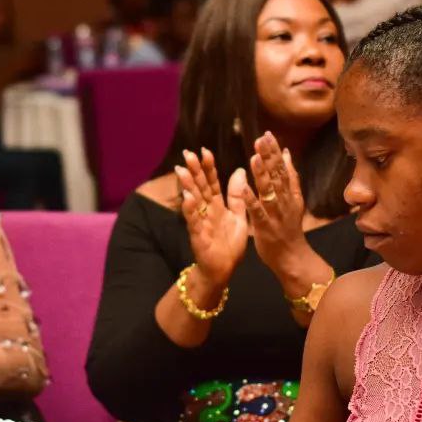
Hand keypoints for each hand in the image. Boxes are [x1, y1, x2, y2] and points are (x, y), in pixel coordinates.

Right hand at [174, 148, 248, 285]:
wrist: (224, 270)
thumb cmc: (229, 245)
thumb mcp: (238, 217)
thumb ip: (237, 196)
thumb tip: (239, 171)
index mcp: (218, 206)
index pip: (212, 182)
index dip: (208, 168)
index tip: (205, 151)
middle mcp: (207, 212)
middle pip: (200, 188)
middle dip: (194, 171)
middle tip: (188, 153)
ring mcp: (201, 223)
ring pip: (194, 201)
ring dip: (187, 186)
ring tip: (181, 170)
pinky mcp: (199, 236)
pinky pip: (194, 221)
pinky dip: (190, 210)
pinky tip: (188, 198)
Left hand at [242, 133, 309, 276]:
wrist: (293, 257)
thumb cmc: (289, 228)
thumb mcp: (294, 200)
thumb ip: (290, 177)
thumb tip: (286, 153)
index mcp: (289, 194)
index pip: (282, 168)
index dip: (274, 152)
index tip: (267, 135)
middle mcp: (284, 201)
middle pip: (277, 176)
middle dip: (269, 157)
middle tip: (261, 139)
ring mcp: (275, 214)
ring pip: (269, 191)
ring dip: (262, 174)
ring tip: (254, 157)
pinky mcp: (266, 228)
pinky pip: (258, 212)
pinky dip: (251, 199)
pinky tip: (244, 187)